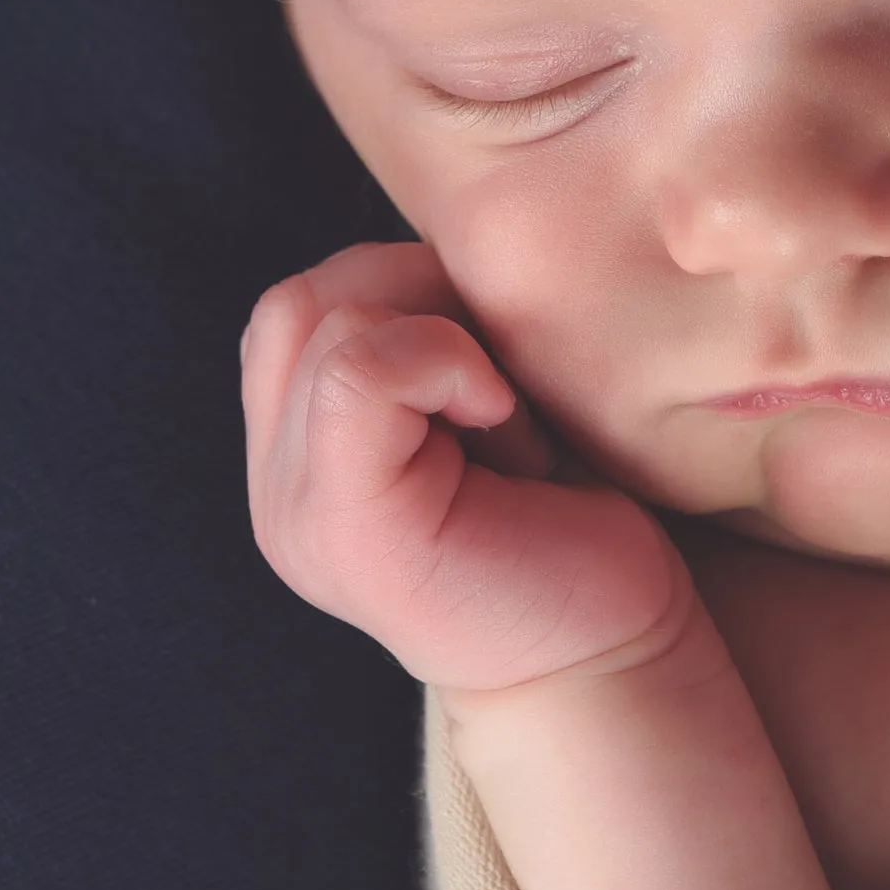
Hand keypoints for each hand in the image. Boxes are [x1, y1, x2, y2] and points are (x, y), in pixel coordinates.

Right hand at [242, 241, 689, 694]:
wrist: (614, 655)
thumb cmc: (572, 521)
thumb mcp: (481, 401)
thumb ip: (423, 335)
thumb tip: (437, 234)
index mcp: (300, 459)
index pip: (298, 305)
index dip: (403, 295)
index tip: (491, 370)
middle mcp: (276, 492)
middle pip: (302, 300)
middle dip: (421, 306)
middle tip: (502, 390)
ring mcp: (295, 516)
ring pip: (324, 322)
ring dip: (442, 339)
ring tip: (502, 421)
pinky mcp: (343, 529)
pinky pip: (356, 370)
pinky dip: (445, 363)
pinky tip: (504, 425)